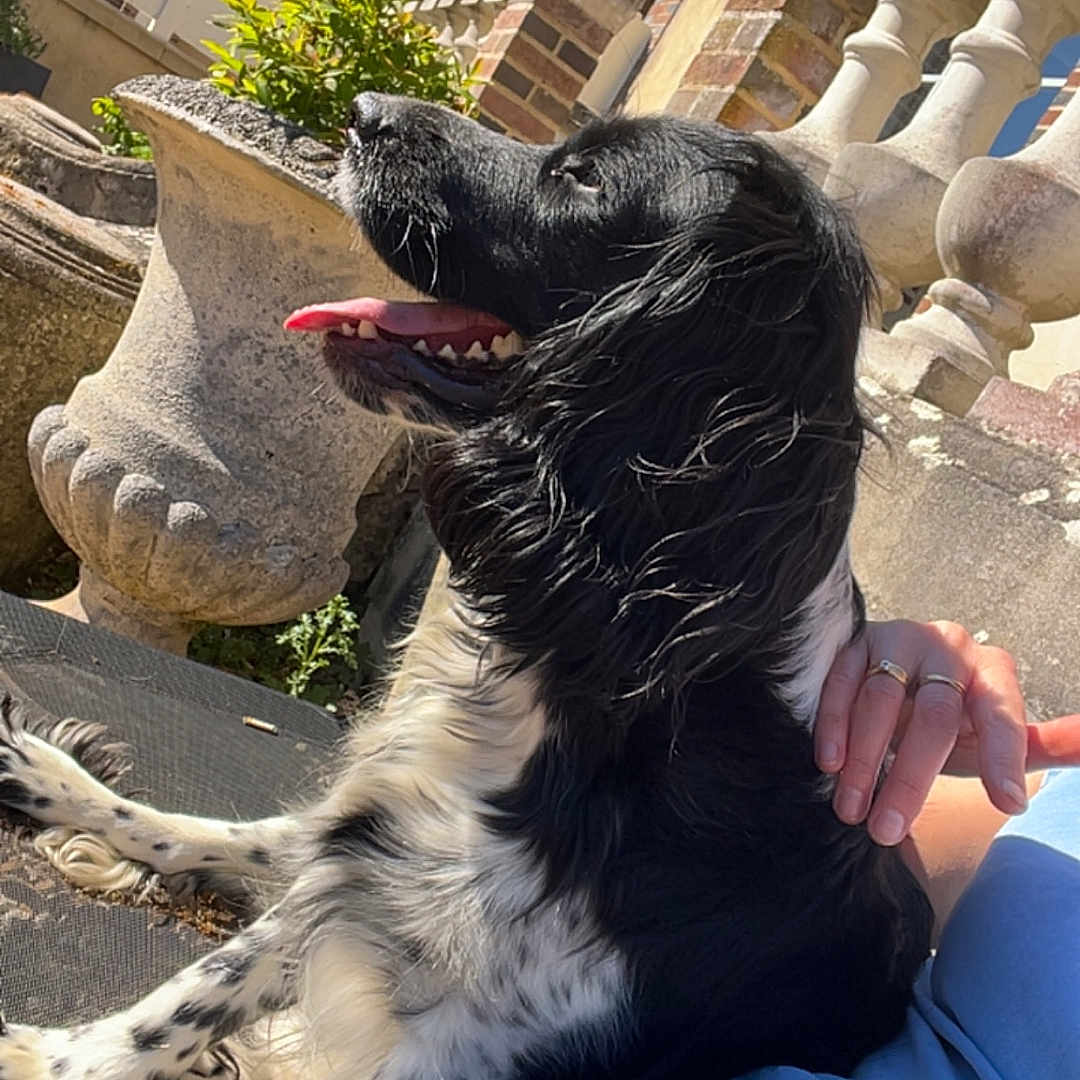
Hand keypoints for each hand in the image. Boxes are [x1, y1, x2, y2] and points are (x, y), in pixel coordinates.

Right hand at [815, 620, 1079, 845]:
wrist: (895, 681)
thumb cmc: (951, 721)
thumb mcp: (992, 737)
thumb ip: (1040, 746)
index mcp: (992, 671)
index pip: (1002, 716)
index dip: (1004, 760)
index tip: (1007, 806)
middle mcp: (949, 647)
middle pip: (934, 716)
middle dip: (910, 778)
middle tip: (886, 830)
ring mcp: (899, 638)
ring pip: (881, 700)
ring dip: (864, 760)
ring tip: (852, 810)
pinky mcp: (855, 641)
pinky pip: (842, 681)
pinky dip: (834, 724)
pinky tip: (830, 763)